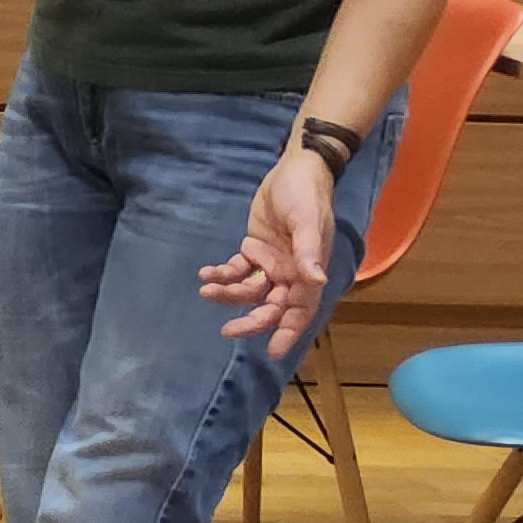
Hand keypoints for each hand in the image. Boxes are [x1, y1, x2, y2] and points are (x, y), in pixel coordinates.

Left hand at [199, 150, 335, 360]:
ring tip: (207, 289)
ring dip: (229, 295)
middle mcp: (291, 273)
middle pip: (271, 307)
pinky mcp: (254, 249)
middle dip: (251, 320)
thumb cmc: (306, 195)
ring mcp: (272, 263)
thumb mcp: (307, 221)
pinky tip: (206, 273)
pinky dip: (222, 275)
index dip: (289, 332)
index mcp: (309, 272)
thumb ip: (309, 251)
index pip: (301, 311)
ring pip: (250, 291)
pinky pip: (237, 270)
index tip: (274, 352)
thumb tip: (316, 281)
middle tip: (227, 330)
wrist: (293, 169)